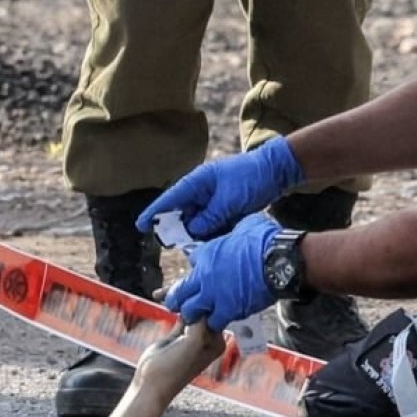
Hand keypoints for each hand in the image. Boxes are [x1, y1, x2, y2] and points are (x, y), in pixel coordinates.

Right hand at [140, 136, 301, 242]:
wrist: (275, 171)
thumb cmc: (251, 178)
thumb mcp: (229, 200)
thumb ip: (210, 217)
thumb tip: (193, 231)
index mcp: (197, 182)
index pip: (169, 199)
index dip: (154, 213)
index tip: (140, 226)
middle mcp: (200, 191)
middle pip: (181, 214)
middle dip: (179, 229)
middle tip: (176, 244)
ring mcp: (211, 200)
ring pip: (196, 222)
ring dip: (197, 233)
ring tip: (200, 244)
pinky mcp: (222, 208)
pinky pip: (210, 223)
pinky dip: (211, 232)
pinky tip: (215, 240)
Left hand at [163, 213, 285, 331]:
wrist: (279, 261)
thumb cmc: (264, 240)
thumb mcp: (244, 226)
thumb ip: (233, 234)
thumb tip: (237, 232)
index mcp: (207, 254)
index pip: (189, 261)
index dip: (193, 266)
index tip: (197, 269)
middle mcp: (204, 277)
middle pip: (178, 293)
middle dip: (177, 299)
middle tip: (179, 303)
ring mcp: (215, 296)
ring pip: (191, 312)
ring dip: (194, 314)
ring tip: (197, 316)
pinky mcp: (229, 310)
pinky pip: (214, 322)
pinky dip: (215, 323)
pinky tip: (218, 321)